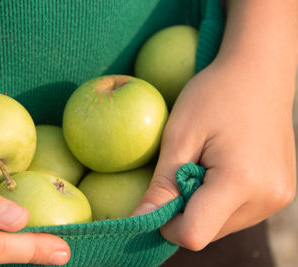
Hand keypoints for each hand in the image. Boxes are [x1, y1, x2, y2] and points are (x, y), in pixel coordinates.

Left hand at [132, 56, 295, 249]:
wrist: (259, 73)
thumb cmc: (214, 96)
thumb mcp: (179, 136)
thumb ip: (161, 185)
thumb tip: (139, 221)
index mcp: (241, 182)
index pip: (193, 235)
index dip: (167, 223)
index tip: (160, 194)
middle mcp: (266, 199)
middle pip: (207, 232)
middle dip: (185, 210)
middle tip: (186, 168)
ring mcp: (278, 199)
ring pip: (220, 225)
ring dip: (202, 205)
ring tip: (205, 164)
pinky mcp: (280, 194)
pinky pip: (237, 214)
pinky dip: (220, 199)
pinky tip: (221, 168)